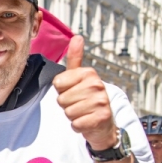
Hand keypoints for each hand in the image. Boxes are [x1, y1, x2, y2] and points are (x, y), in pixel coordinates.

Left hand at [51, 35, 117, 150]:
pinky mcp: (101, 118)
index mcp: (89, 73)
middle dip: (67, 105)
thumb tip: (77, 36)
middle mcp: (97, 85)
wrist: (104, 123)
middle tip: (79, 104)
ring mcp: (101, 102)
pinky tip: (87, 121)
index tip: (73, 91)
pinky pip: (76, 124)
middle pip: (61, 99)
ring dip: (72, 115)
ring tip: (83, 112)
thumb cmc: (87, 98)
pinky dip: (78, 126)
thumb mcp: (80, 77)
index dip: (61, 90)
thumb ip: (75, 59)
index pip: (58, 83)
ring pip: (68, 112)